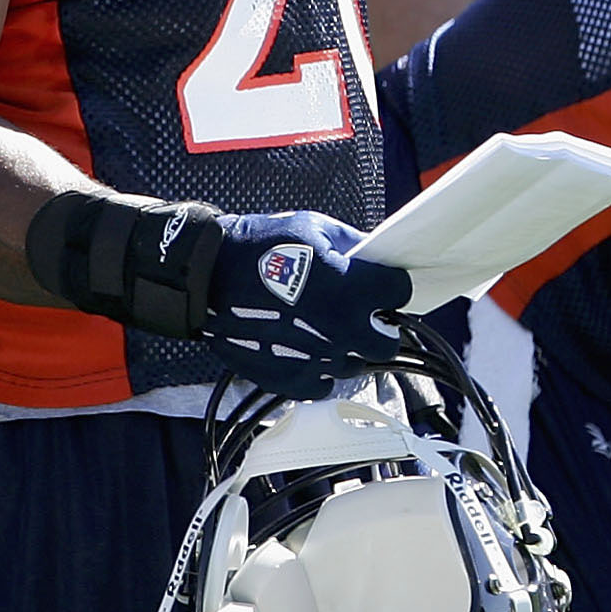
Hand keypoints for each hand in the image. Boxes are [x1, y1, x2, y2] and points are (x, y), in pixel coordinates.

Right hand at [203, 209, 411, 400]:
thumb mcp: (313, 228)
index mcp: (352, 289)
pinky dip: (319, 368)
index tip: (380, 284)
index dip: (391, 285)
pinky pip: (323, 383)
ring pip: (355, 364)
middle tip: (362, 314)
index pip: (401, 292)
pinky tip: (303, 345)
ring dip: (346, 347)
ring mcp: (318, 360)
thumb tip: (375, 259)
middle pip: (388, 343)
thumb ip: (353, 247)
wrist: (209, 277)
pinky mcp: (293, 380)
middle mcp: (341, 330)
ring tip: (320, 326)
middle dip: (379, 328)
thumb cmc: (258, 247)